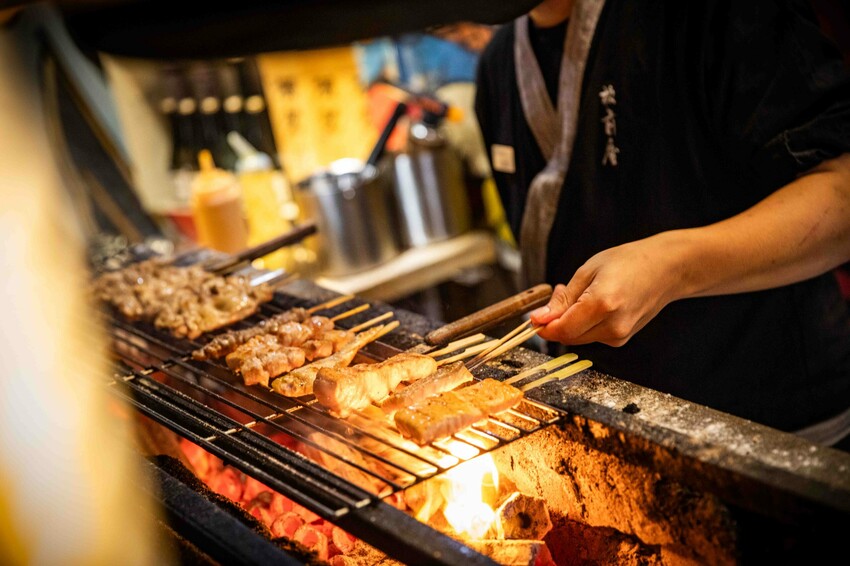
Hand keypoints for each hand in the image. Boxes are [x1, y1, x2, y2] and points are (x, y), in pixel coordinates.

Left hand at [529, 234, 686, 346]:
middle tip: (561, 292)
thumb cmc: (628, 262)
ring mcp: (620, 336)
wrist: (666, 269)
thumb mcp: (588, 271)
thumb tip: (538, 320)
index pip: (561, 329)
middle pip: (568, 337)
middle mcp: (613, 326)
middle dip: (556, 320)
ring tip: (583, 293)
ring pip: (578, 337)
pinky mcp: (622, 339)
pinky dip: (585, 323)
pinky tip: (596, 303)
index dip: (543, 325)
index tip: (535, 315)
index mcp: (602, 304)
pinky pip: (591, 336)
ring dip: (571, 321)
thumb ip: (563, 299)